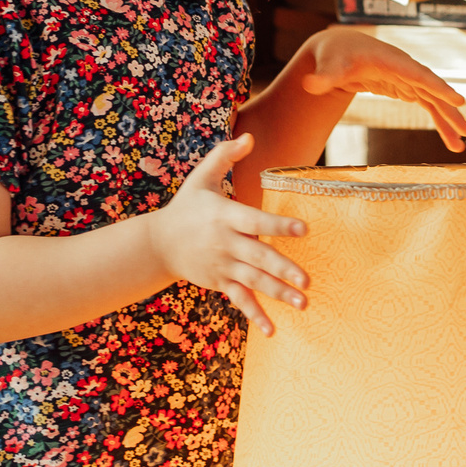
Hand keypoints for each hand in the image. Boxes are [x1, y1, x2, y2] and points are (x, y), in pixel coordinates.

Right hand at [150, 134, 309, 334]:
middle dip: (283, 269)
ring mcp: (222, 266)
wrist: (157, 244)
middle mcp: (225, 243)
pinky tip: (273, 330)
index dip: (279, 226)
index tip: (304, 229)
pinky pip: (239, 300)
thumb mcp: (200, 178)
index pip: (255, 221)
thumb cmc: (186, 206)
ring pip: (253, 282)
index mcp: (224, 216)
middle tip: (308, 280)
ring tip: (303, 303)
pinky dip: (255, 315)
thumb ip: (224, 156)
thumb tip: (249, 136)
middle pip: (258, 257)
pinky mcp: (219, 282)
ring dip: (278, 293)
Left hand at [299, 27, 465, 151]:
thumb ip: (324, 76)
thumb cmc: (335, 54)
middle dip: (451, 110)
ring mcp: (409, 78)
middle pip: (433, 90)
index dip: (438, 87)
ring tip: (463, 143)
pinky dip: (440, 121)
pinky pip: (428, 106)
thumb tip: (310, 84)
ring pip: (434, 101)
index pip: (418, 74)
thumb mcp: (329, 64)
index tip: (458, 100)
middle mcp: (406, 68)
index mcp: (391, 60)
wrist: (339, 49)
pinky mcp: (408, 88)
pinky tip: (451, 140)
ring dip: (449, 121)